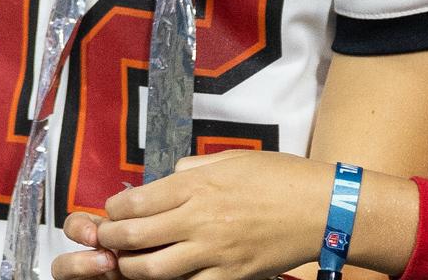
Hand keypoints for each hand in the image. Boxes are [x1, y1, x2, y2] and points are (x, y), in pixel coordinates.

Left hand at [50, 153, 333, 279]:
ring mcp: (213, 253)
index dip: (115, 211)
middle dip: (112, 241)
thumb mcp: (232, 159)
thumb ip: (193, 169)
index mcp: (197, 186)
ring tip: (129, 263)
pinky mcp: (228, 277)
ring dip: (132, 268)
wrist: (320, 208)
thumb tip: (168, 178)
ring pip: (152, 270)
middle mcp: (199, 220)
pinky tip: (166, 277)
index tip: (113, 212)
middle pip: (135, 238)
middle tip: (108, 240)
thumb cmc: (279, 177)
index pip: (136, 203)